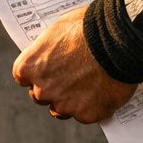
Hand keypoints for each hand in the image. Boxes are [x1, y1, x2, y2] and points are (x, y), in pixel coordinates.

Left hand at [12, 6, 136, 123]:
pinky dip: (95, 106)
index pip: (24, 77)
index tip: (50, 69)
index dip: (39, 73)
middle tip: (73, 77)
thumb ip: (50, 48)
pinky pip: (88, 114)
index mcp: (29, 67)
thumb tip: (54, 54)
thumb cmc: (88, 27)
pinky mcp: (87, 115)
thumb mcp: (59, 29)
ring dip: (73, 101)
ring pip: (63, 109)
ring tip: (92, 85)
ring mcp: (64, 105)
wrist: (118, 39)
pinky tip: (106, 90)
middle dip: (54, 88)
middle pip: (41, 95)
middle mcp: (42, 90)